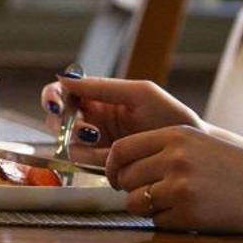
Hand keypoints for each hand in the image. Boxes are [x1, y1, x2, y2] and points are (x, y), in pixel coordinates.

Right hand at [40, 74, 201, 159]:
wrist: (189, 151)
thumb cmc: (170, 116)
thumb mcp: (139, 94)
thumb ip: (103, 86)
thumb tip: (65, 78)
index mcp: (99, 97)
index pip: (64, 92)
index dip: (53, 96)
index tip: (56, 103)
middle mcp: (92, 118)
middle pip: (57, 117)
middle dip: (62, 121)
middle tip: (82, 126)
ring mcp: (94, 142)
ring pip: (66, 140)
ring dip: (77, 140)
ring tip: (99, 139)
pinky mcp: (100, 163)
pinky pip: (81, 160)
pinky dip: (88, 157)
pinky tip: (106, 156)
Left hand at [104, 124, 242, 234]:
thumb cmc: (235, 170)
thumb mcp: (198, 143)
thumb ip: (161, 147)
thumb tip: (117, 164)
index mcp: (176, 135)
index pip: (121, 149)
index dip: (112, 167)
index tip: (116, 177)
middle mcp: (175, 157)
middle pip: (124, 178)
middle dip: (130, 189)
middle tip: (152, 193)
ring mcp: (181, 186)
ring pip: (134, 202)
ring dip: (147, 208)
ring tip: (174, 203)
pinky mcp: (188, 214)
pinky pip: (156, 222)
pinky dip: (168, 222)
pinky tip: (192, 214)